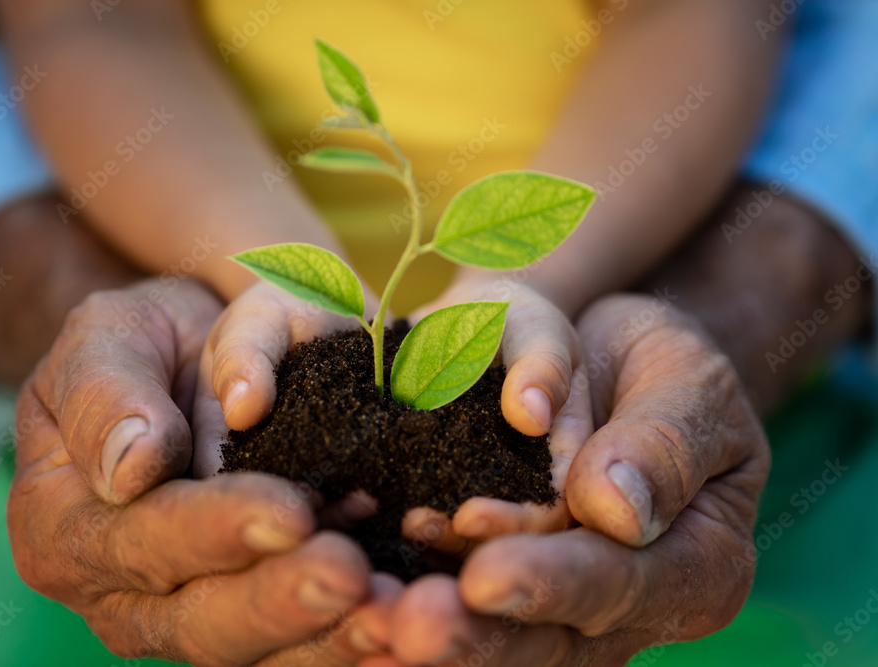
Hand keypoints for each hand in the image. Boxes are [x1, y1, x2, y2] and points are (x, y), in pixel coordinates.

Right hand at [8, 278, 398, 664]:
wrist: (188, 371)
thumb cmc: (140, 350)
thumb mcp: (104, 342)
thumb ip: (106, 395)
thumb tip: (131, 468)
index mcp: (63, 529)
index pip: (138, 541)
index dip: (212, 532)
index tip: (288, 511)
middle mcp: (119, 594)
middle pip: (197, 620)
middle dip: (279, 601)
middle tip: (351, 576)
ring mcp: (184, 615)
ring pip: (254, 653)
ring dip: (329, 641)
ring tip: (394, 616)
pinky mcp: (248, 619)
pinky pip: (298, 648)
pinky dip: (349, 645)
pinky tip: (402, 633)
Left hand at [381, 293, 768, 664]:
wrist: (606, 363)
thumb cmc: (660, 369)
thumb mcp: (688, 381)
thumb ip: (664, 443)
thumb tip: (613, 509)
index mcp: (695, 567)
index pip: (622, 583)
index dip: (553, 582)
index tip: (486, 574)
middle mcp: (625, 608)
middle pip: (549, 641)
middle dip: (476, 634)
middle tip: (409, 625)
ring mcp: (558, 607)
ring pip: (497, 644)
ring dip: (434, 636)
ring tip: (368, 621)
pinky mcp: (501, 586)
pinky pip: (456, 610)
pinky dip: (405, 609)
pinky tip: (358, 610)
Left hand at [400, 278, 592, 553]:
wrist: (464, 316)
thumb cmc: (517, 320)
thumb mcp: (538, 330)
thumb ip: (545, 367)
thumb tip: (533, 415)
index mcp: (561, 464)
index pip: (550, 514)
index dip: (515, 524)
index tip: (469, 515)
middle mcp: (516, 489)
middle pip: (498, 538)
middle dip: (456, 541)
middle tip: (414, 525)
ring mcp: (470, 489)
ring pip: (450, 530)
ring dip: (418, 530)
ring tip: (377, 512)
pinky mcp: (425, 480)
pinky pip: (410, 503)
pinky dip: (385, 502)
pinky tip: (354, 493)